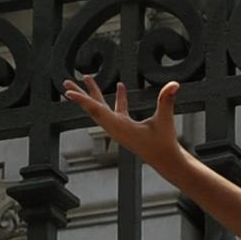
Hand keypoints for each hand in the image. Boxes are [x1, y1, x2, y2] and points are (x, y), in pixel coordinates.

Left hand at [61, 73, 190, 170]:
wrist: (166, 161)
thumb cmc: (164, 144)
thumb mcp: (165, 120)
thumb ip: (167, 100)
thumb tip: (174, 85)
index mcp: (119, 127)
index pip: (96, 111)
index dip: (82, 100)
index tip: (68, 93)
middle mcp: (115, 128)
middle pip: (93, 109)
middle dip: (80, 95)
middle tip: (66, 84)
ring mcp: (119, 128)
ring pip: (103, 108)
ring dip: (95, 94)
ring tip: (87, 78)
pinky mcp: (127, 128)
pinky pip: (117, 110)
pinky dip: (117, 98)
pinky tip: (120, 86)